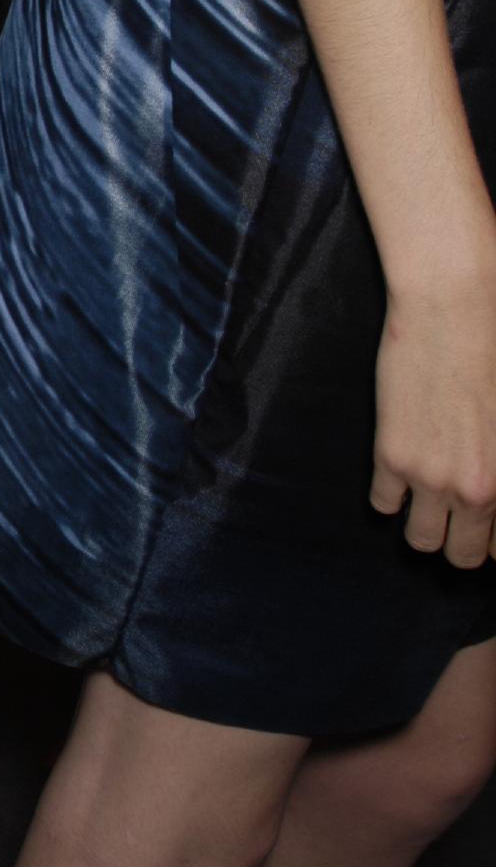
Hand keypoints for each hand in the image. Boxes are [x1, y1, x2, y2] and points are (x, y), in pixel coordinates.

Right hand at [370, 268, 495, 567]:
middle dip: (460, 542)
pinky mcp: (393, 457)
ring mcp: (433, 478)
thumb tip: (491, 494)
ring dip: (423, 525)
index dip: (491, 538)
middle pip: (463, 555)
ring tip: (424, 497)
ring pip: (421, 540)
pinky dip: (389, 493)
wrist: (455, 310)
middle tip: (455, 517)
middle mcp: (479, 489)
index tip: (481, 524)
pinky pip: (382, 504)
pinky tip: (399, 466)